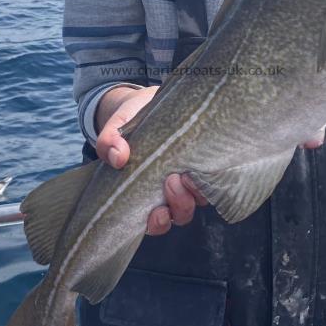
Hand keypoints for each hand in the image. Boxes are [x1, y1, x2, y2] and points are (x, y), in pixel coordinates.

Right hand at [95, 87, 207, 235]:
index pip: (155, 222)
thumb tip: (117, 158)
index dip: (158, 222)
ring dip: (197, 191)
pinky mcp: (207, 162)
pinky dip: (213, 175)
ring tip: (188, 172)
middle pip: (181, 214)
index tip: (157, 210)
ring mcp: (191, 179)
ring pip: (200, 199)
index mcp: (146, 195)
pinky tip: (207, 162)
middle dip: (180, 204)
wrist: (150, 102)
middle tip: (172, 180)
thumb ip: (109, 142)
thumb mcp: (115, 128)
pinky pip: (216, 178)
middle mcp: (171, 192)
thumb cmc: (130, 122)